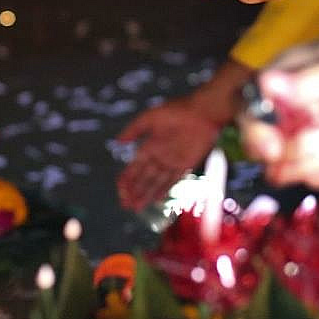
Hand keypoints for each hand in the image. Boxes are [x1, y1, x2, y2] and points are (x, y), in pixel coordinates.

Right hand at [113, 94, 226, 210]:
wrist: (202, 112)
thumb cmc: (176, 111)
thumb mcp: (150, 117)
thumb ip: (133, 130)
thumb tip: (116, 141)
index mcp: (148, 146)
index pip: (134, 167)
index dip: (127, 178)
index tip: (120, 189)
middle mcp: (158, 156)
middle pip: (143, 178)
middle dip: (134, 192)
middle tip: (126, 205)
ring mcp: (172, 162)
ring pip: (156, 183)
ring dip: (145, 195)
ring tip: (136, 207)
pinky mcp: (186, 165)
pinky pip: (173, 181)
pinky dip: (163, 190)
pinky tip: (155, 200)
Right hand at [240, 34, 318, 188]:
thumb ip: (310, 79)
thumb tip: (266, 82)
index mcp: (287, 72)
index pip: (249, 100)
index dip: (253, 127)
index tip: (275, 146)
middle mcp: (288, 103)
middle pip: (259, 138)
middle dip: (288, 151)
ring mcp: (304, 129)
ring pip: (284, 162)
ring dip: (314, 161)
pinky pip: (309, 173)